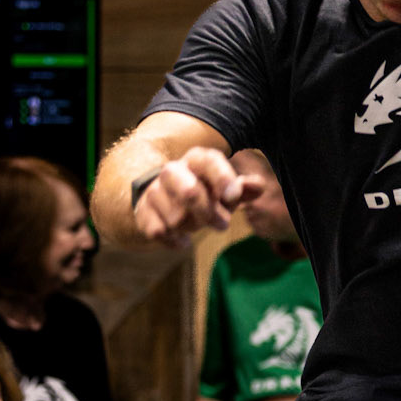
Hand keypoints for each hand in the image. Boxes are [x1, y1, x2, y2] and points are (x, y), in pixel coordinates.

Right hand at [133, 149, 261, 247]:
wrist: (162, 196)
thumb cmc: (204, 192)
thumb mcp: (223, 189)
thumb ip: (242, 188)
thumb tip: (258, 186)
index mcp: (197, 160)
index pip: (209, 162)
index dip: (223, 179)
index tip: (233, 198)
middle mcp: (173, 171)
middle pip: (190, 193)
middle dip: (209, 214)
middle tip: (222, 225)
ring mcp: (155, 191)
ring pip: (177, 218)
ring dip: (192, 228)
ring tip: (195, 224)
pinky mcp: (143, 211)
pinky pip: (158, 231)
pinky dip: (175, 240)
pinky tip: (182, 240)